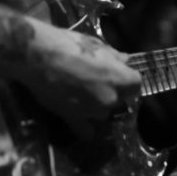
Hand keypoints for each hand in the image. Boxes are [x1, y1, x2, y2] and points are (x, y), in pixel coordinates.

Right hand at [21, 29, 141, 139]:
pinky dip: (84, 127)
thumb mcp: (95, 44)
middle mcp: (111, 98)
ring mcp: (93, 112)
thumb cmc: (69, 44)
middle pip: (119, 100)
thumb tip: (124, 60)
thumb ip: (113, 56)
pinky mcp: (74, 119)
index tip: (117, 74)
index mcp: (119, 78)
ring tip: (80, 96)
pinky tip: (78, 117)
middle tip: (94, 82)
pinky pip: (86, 131)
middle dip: (110, 92)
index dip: (127, 79)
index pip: (136, 84)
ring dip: (96, 107)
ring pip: (102, 114)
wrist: (39, 56)